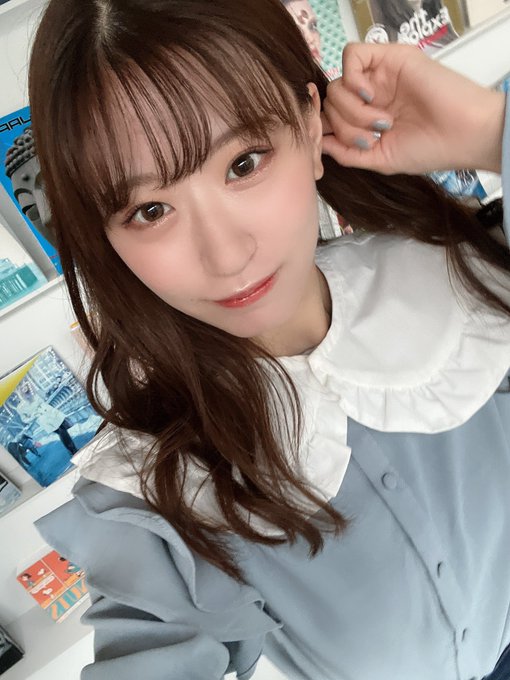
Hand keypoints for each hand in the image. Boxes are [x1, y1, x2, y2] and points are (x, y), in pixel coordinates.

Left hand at [320, 43, 504, 175]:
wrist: (462, 135)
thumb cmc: (430, 149)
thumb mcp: (379, 159)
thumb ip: (347, 153)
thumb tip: (319, 143)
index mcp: (367, 119)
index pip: (330, 118)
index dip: (328, 131)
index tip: (346, 146)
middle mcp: (371, 97)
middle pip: (330, 103)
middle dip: (344, 126)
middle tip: (372, 137)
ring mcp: (379, 77)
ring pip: (337, 84)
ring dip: (353, 110)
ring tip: (382, 122)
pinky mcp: (390, 58)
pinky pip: (352, 56)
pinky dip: (353, 79)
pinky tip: (370, 96)